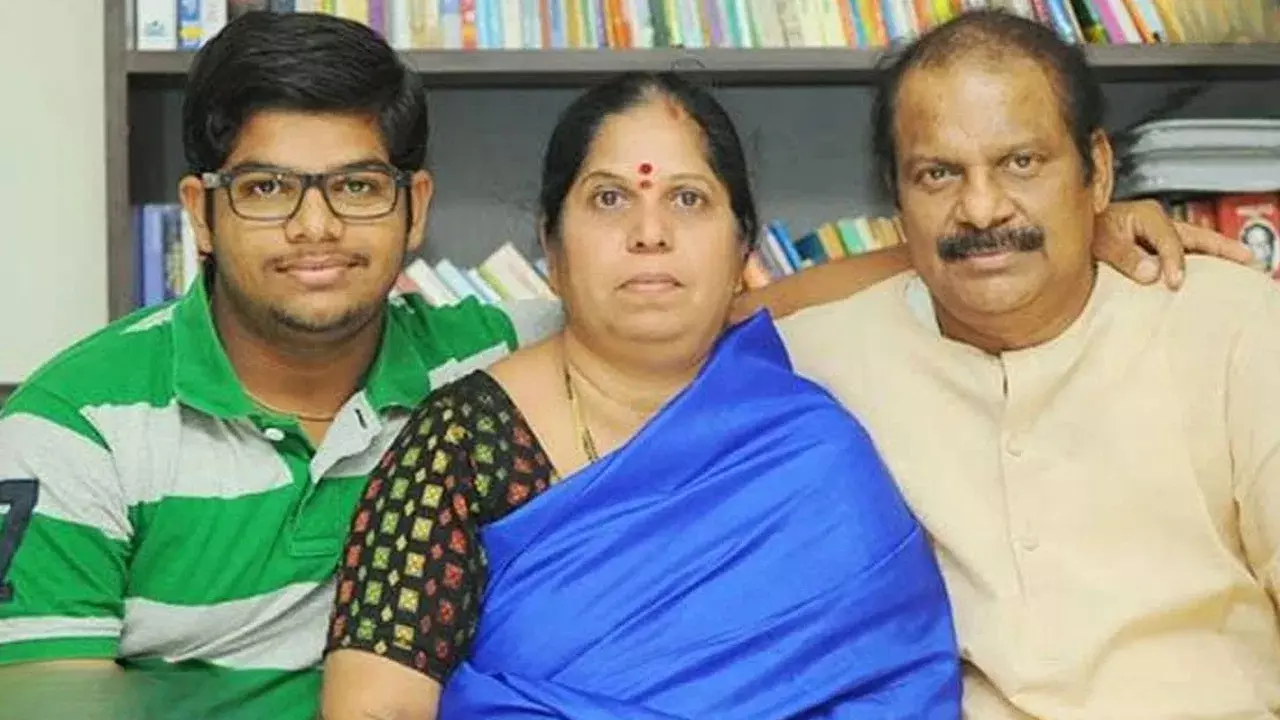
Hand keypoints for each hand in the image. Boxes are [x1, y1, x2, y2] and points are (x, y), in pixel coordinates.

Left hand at [1094, 199, 1253, 288]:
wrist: (1076, 227)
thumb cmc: (1087, 229)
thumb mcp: (1101, 241)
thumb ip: (1124, 255)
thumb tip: (1151, 271)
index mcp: (1146, 215)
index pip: (1169, 240)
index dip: (1174, 262)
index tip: (1175, 282)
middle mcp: (1157, 222)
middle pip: (1197, 235)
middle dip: (1222, 247)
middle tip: (1246, 258)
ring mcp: (1159, 234)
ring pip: (1194, 243)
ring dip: (1216, 254)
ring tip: (1241, 263)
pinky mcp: (1157, 246)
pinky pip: (1184, 253)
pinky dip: (1200, 261)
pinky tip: (1211, 273)